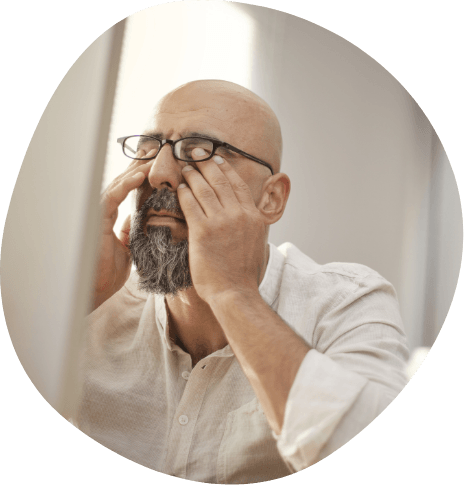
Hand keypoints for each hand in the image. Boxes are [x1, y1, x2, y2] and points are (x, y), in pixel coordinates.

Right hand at [92, 149, 154, 310]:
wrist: (95, 290)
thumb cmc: (108, 272)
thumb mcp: (126, 248)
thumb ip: (129, 231)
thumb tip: (137, 218)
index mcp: (111, 217)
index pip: (126, 190)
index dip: (140, 176)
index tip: (157, 164)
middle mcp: (104, 212)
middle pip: (122, 182)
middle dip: (138, 165)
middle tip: (156, 151)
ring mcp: (99, 214)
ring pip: (117, 184)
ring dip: (135, 170)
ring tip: (151, 157)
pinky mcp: (96, 220)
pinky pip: (112, 197)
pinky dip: (126, 185)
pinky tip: (140, 175)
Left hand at [177, 150, 265, 304]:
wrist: (235, 292)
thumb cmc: (243, 272)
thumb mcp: (256, 242)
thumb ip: (250, 224)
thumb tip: (247, 214)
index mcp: (252, 217)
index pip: (238, 185)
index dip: (225, 169)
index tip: (216, 159)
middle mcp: (239, 215)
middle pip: (220, 181)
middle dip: (206, 164)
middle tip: (196, 153)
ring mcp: (221, 222)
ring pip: (204, 190)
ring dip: (193, 175)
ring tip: (185, 167)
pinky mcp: (203, 231)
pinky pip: (191, 205)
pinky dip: (184, 194)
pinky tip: (179, 188)